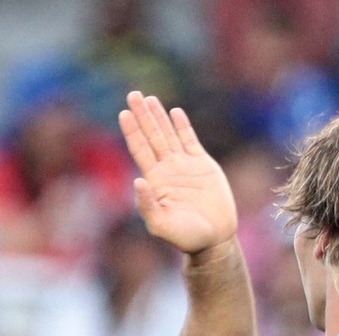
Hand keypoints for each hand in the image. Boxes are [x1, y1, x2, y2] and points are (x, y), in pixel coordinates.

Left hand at [121, 92, 236, 257]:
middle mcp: (167, 169)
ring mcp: (184, 165)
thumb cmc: (186, 237)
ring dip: (159, 116)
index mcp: (155, 180)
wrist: (214, 238)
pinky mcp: (202, 165)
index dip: (132, 131)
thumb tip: (137, 180)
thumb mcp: (161, 225)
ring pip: (169, 134)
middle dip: (142, 115)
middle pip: (152, 136)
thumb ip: (147, 206)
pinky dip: (182, 126)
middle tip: (132, 94)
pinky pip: (190, 140)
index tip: (124, 113)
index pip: (140, 149)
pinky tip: (174, 112)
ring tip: (149, 98)